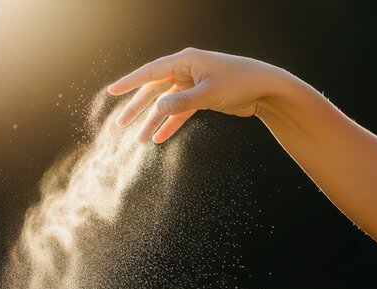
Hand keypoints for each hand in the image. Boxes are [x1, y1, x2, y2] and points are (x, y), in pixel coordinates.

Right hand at [107, 47, 282, 142]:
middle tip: (121, 124)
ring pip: (167, 104)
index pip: (151, 72)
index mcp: (186, 61)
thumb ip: (182, 102)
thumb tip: (157, 109)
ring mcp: (194, 84)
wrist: (265, 89)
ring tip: (139, 139)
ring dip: (154, 121)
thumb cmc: (239, 83)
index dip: (130, 82)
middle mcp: (187, 70)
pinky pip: (180, 112)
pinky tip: (159, 138)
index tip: (111, 91)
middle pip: (155, 90)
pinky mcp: (202, 98)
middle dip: (138, 108)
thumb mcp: (209, 93)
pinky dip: (171, 124)